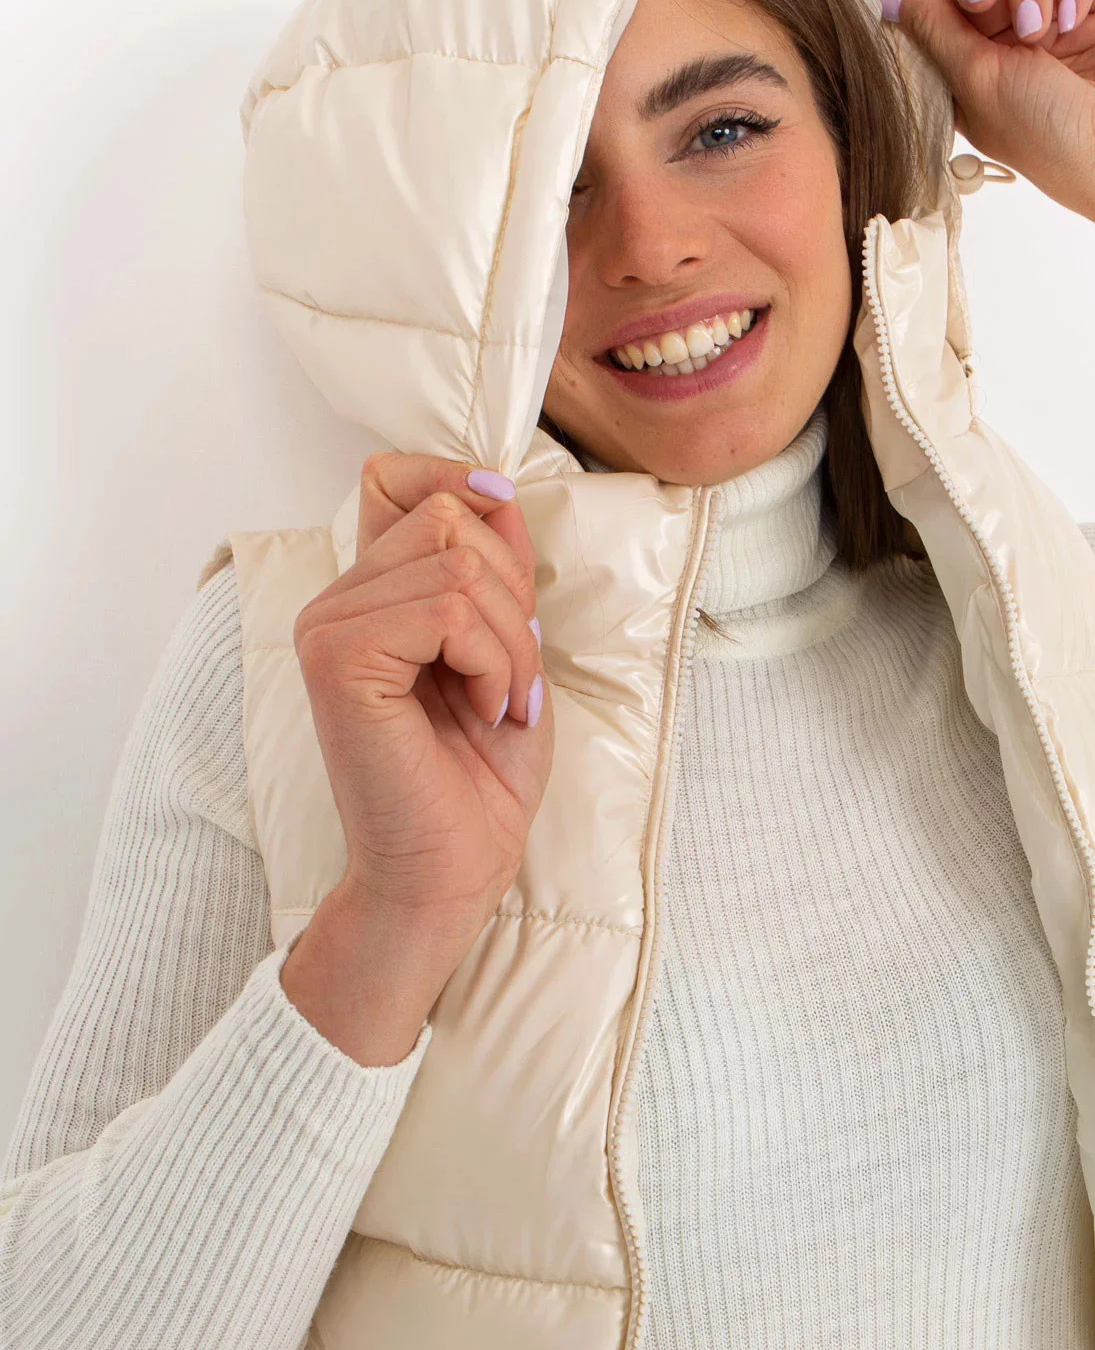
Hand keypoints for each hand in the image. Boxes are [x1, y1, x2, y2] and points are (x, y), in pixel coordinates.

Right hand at [291, 453, 553, 948]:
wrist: (452, 870)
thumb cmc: (478, 777)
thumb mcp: (507, 649)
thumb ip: (494, 569)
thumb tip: (495, 489)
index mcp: (367, 595)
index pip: (395, 478)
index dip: (460, 486)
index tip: (505, 535)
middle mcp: (335, 602)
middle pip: (448, 518)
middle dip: (512, 595)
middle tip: (510, 675)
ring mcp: (328, 628)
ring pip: (458, 565)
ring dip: (511, 642)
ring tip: (499, 702)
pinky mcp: (338, 661)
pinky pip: (448, 612)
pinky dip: (494, 663)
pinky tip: (482, 712)